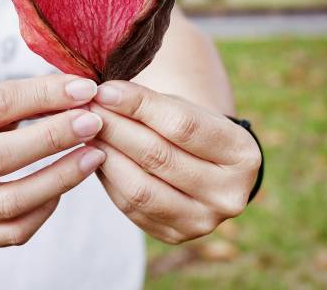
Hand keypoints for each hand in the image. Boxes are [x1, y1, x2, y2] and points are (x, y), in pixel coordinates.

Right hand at [0, 74, 106, 247]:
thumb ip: (25, 98)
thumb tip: (80, 94)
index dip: (43, 95)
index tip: (84, 89)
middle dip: (53, 137)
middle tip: (92, 123)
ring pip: (11, 202)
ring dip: (60, 177)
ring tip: (92, 155)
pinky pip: (14, 231)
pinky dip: (45, 209)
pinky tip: (63, 188)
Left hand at [88, 80, 261, 243]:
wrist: (201, 168)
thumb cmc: (189, 129)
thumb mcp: (181, 107)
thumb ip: (148, 102)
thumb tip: (101, 96)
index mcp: (242, 154)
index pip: (183, 125)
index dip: (138, 105)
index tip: (104, 90)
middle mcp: (229, 194)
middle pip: (158, 157)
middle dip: (115, 129)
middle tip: (85, 110)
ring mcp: (203, 222)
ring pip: (140, 188)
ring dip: (104, 155)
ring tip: (84, 132)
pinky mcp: (173, 235)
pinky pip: (129, 206)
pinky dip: (106, 178)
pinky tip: (93, 156)